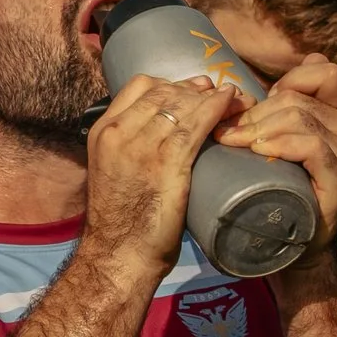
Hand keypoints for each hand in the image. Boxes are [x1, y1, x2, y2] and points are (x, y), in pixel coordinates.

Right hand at [78, 73, 239, 295]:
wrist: (119, 253)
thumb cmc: (121, 221)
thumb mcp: (115, 170)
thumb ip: (131, 148)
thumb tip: (162, 137)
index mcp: (104, 132)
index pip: (139, 86)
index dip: (170, 83)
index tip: (189, 90)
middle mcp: (120, 133)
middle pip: (164, 91)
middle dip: (194, 88)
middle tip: (216, 92)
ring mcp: (142, 147)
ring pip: (182, 105)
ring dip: (211, 97)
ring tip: (232, 99)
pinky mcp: (167, 163)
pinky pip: (196, 125)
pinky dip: (217, 109)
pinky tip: (230, 103)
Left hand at [212, 55, 336, 257]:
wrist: (292, 241)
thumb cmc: (279, 184)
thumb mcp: (277, 139)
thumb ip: (271, 112)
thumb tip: (244, 89)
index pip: (323, 70)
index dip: (288, 80)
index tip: (259, 107)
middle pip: (297, 99)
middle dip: (255, 114)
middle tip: (229, 134)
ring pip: (300, 118)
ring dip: (259, 129)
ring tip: (235, 144)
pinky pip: (312, 146)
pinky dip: (281, 145)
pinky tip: (260, 153)